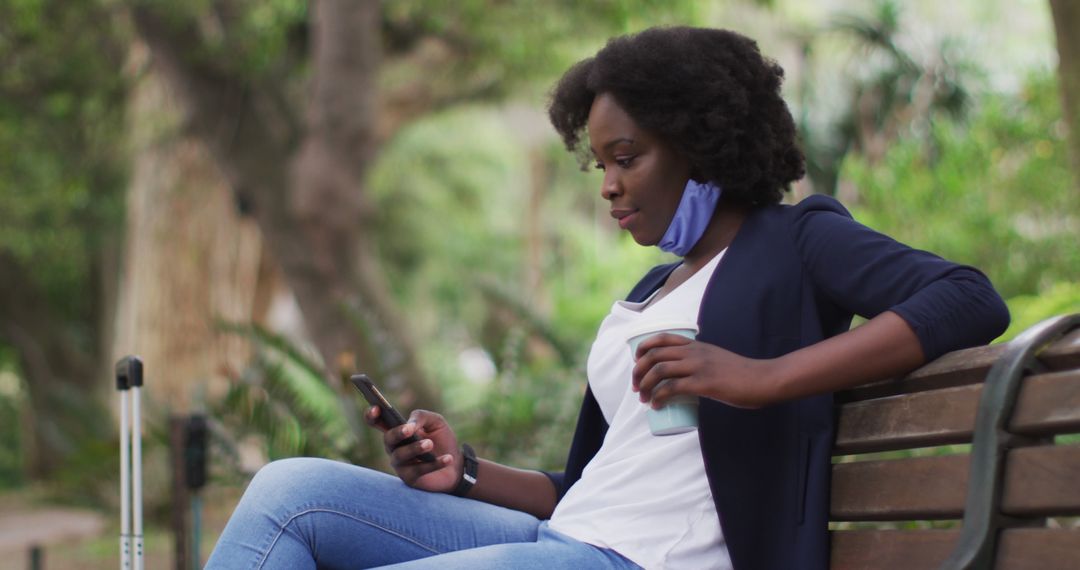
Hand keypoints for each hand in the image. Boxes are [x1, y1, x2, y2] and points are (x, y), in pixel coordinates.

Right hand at [364, 407, 460, 492]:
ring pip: (400, 455)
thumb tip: (410, 424)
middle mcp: (394, 447)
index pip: (377, 422)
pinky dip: (434, 464)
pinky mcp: (410, 478)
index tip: (376, 408)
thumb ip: (421, 417)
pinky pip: (419, 470)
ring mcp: (400, 464)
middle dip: (397, 433)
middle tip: (409, 430)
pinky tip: (447, 458)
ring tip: (430, 444)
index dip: (372, 415)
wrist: (456, 465)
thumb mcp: (435, 422)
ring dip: (415, 448)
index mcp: (397, 430)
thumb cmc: (441, 440)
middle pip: (388, 438)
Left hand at [630, 333, 779, 408]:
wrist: (763, 379)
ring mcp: (698, 367)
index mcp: (696, 345)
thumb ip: (701, 361)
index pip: (662, 338)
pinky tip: (656, 405)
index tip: (638, 362)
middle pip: (654, 355)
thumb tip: (686, 374)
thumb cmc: (742, 373)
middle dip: (638, 371)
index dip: (643, 348)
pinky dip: (658, 397)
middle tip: (636, 387)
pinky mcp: (703, 383)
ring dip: (645, 385)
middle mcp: (694, 352)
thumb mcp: (717, 359)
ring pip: (659, 370)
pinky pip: (672, 388)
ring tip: (643, 399)